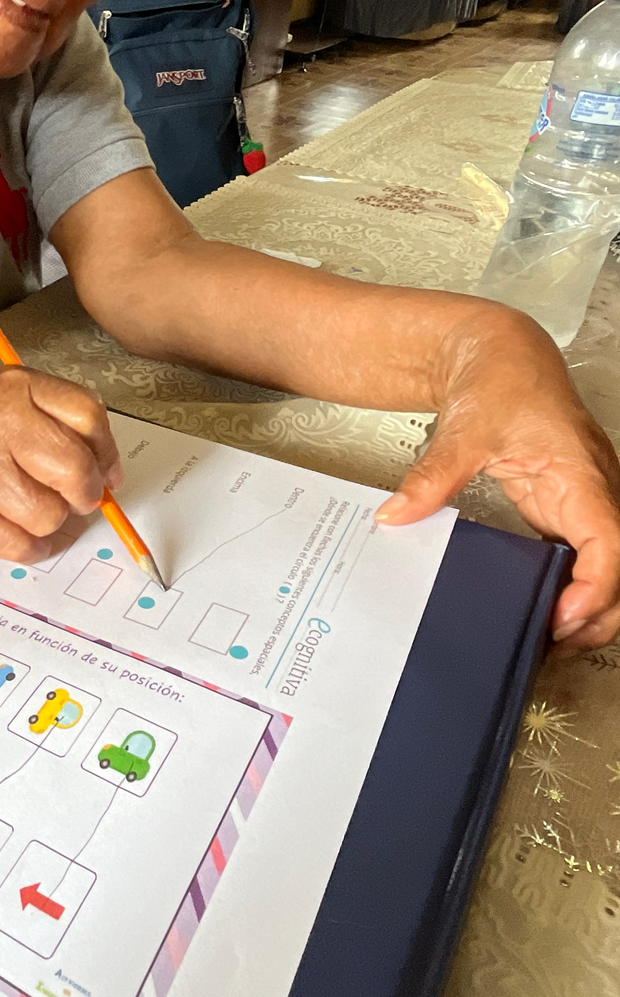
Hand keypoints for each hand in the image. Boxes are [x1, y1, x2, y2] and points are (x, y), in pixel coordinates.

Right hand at [0, 368, 122, 560]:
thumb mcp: (11, 400)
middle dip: (86, 495)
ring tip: (38, 510)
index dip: (107, 452)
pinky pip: (17, 543)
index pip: (87, 415)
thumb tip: (109, 476)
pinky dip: (32, 549)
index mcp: (19, 386)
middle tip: (77, 500)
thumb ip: (62, 425)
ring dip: (53, 523)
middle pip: (73, 469)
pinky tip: (28, 537)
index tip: (107, 473)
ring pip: (48, 513)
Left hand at [376, 307, 619, 649]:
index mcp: (581, 474)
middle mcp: (595, 491)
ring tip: (545, 639)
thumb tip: (397, 515)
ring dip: (589, 606)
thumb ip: (433, 477)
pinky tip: (543, 610)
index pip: (611, 542)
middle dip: (597, 613)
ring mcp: (585, 502)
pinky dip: (574, 588)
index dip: (596, 587)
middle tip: (549, 644)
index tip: (562, 617)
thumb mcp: (463, 429)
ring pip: (610, 566)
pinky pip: (587, 556)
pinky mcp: (568, 508)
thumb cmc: (500, 380)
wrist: (503, 352)